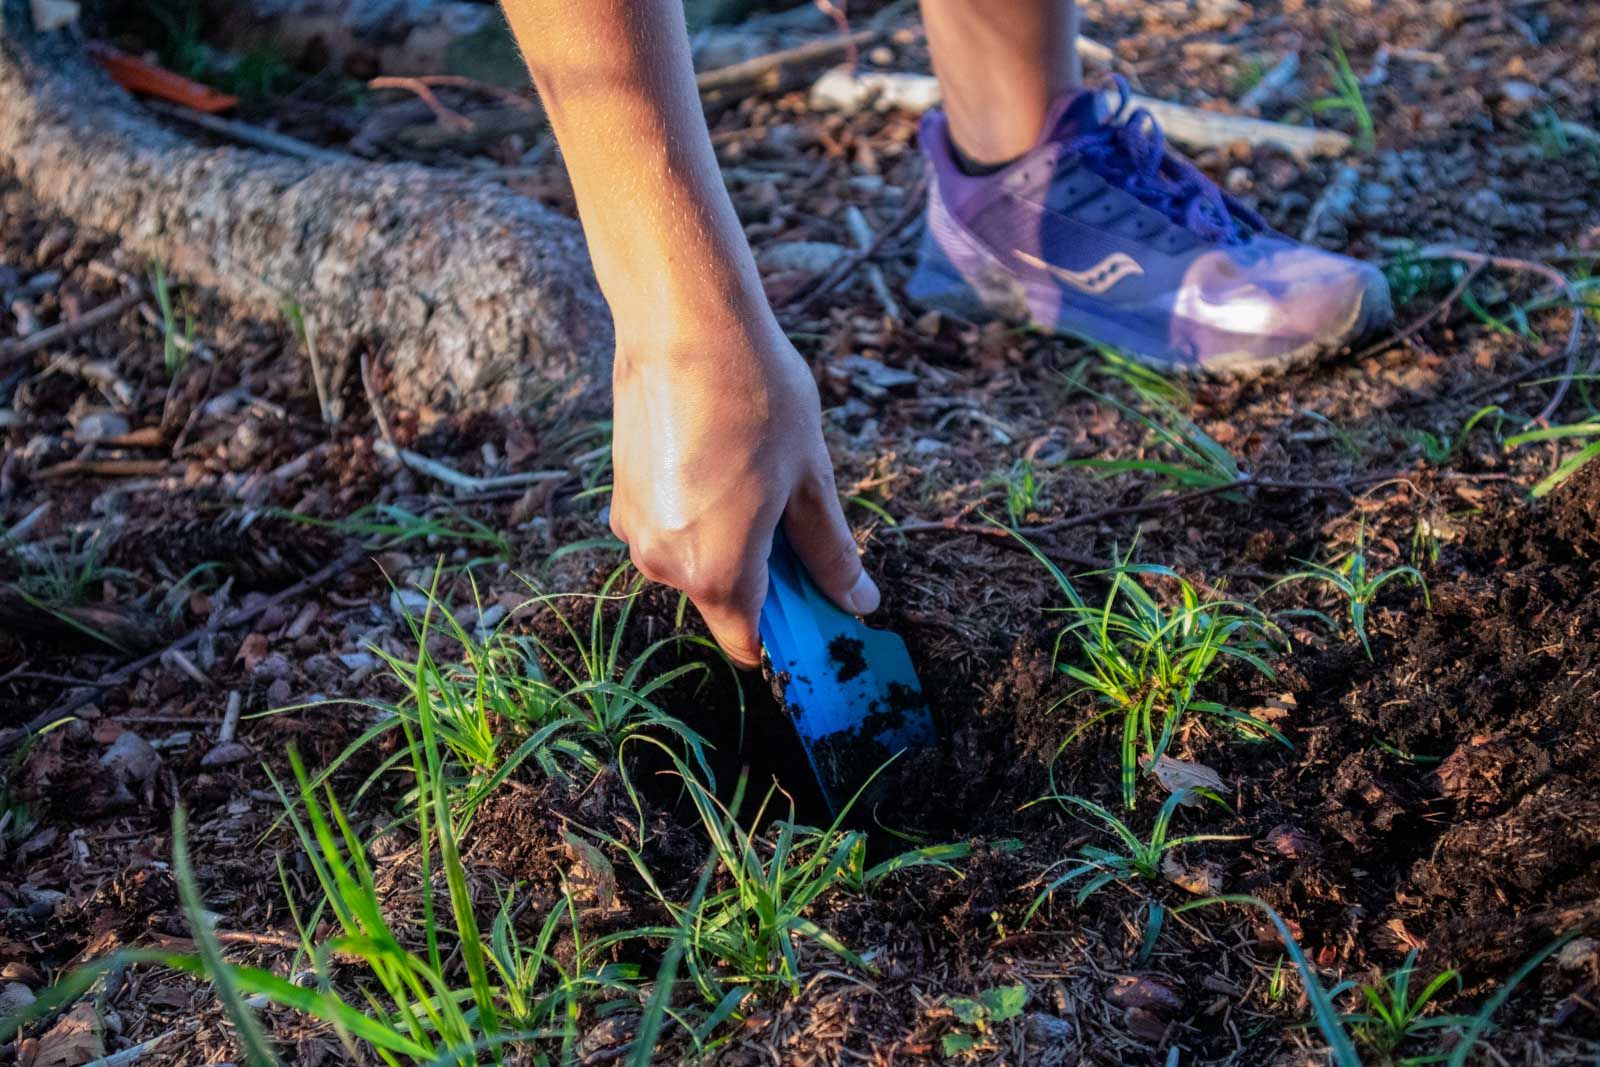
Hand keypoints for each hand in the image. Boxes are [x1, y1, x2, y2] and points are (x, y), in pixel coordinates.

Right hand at [606, 314, 878, 666]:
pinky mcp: (619, 495)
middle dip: (762, 573)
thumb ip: (830, 552)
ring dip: (727, 537)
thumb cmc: (756, 397)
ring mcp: (634, 529)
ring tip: (752, 468)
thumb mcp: (810, 480)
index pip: (749, 643)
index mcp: (717, 572)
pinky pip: (669, 525)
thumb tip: (857, 603)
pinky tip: (718, 454)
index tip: (815, 600)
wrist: (681, 324)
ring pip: (694, 559)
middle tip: (792, 507)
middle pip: (722, 599)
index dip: (787, 630)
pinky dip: (696, 510)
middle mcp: (664, 564)